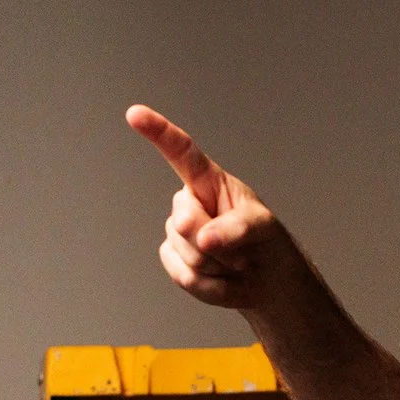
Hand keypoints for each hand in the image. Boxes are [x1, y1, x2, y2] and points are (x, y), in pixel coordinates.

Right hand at [125, 105, 296, 309]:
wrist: (264, 279)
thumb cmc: (265, 241)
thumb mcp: (263, 228)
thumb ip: (236, 227)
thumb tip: (204, 238)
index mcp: (208, 180)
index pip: (181, 152)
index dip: (158, 132)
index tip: (135, 114)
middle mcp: (187, 202)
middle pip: (185, 222)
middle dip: (216, 242)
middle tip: (242, 249)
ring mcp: (177, 232)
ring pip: (187, 252)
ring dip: (219, 265)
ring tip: (235, 263)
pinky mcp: (172, 258)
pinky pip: (184, 275)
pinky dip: (210, 285)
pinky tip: (224, 279)